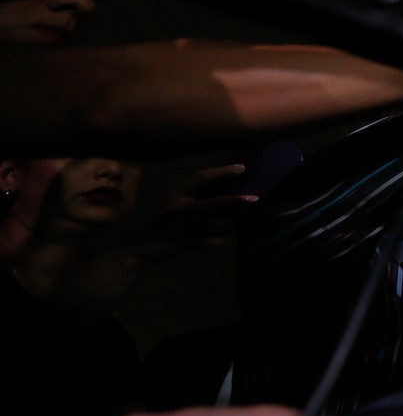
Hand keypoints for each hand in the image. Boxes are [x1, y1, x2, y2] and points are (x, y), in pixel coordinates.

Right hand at [134, 164, 257, 259]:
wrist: (134, 247)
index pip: (201, 177)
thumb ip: (193, 198)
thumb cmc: (159, 222)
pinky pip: (206, 242)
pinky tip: (221, 240)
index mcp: (174, 193)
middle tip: (255, 198)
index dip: (222, 172)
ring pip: (213, 225)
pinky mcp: (179, 243)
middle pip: (212, 203)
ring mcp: (177, 226)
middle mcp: (176, 207)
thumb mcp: (171, 204)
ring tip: (236, 224)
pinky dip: (216, 241)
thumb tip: (226, 193)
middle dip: (235, 201)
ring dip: (228, 225)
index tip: (242, 168)